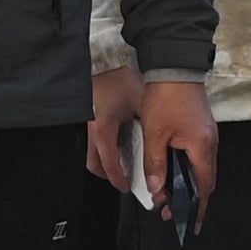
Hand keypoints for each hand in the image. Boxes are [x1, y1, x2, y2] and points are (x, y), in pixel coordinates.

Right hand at [86, 66, 140, 190]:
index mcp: (104, 130)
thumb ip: (147, 125)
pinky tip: (122, 144)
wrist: (103, 61)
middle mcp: (93, 131)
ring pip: (93, 154)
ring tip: (125, 165)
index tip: (128, 187)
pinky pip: (97, 142)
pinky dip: (107, 149)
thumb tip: (160, 142)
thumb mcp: (140, 103)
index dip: (119, 179)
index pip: (110, 164)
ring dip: (107, 163)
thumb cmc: (119, 79)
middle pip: (95, 164)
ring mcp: (90, 125)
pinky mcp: (91, 119)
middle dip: (109, 176)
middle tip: (126, 179)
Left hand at [135, 78, 218, 216]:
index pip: (203, 186)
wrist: (175, 67)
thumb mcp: (155, 133)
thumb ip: (156, 164)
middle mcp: (211, 144)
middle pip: (206, 180)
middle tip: (171, 211)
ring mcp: (208, 136)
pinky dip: (188, 171)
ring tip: (168, 195)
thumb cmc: (165, 99)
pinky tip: (174, 174)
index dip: (196, 206)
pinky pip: (199, 157)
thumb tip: (158, 189)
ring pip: (202, 169)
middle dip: (190, 199)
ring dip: (188, 184)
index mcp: (202, 147)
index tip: (190, 224)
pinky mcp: (203, 129)